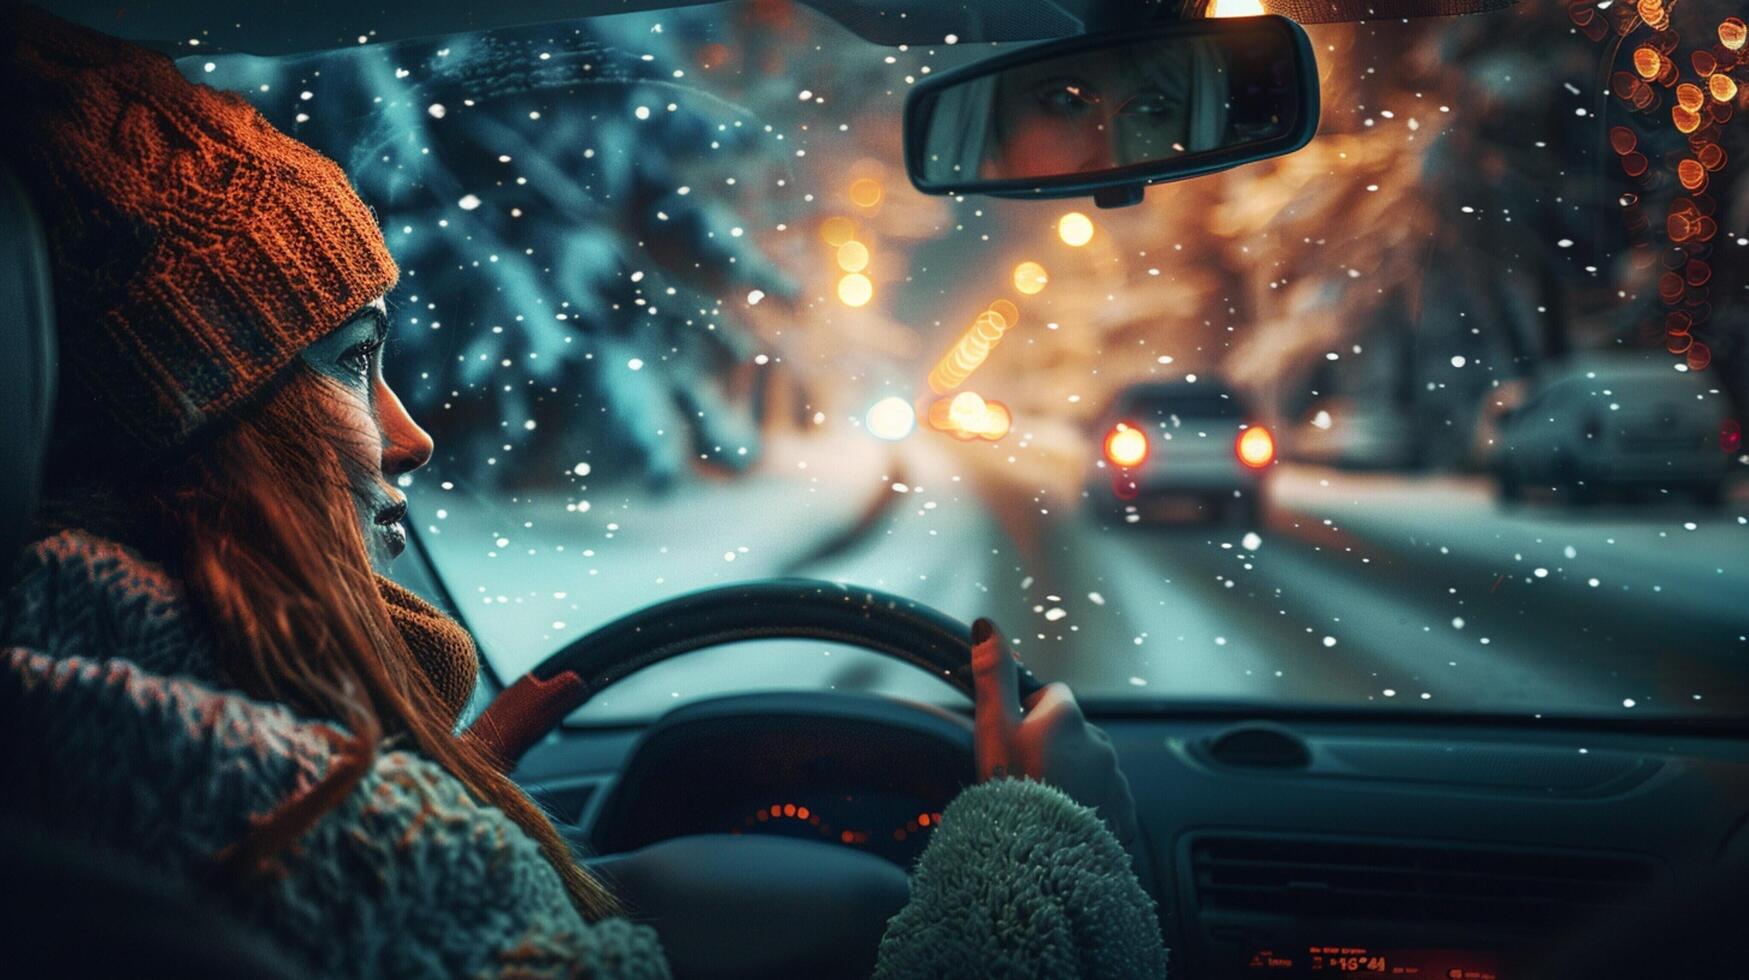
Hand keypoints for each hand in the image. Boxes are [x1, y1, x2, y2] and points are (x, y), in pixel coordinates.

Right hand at [970, 617, 1139, 848]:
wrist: (1039, 855)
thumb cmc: (1012, 788)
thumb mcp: (993, 727)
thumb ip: (992, 675)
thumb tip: (986, 625)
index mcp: (1067, 716)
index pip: (1053, 695)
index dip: (1030, 713)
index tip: (1016, 738)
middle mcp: (1099, 741)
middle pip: (1073, 731)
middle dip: (1054, 746)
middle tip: (1024, 775)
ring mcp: (1113, 778)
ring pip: (1090, 766)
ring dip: (1072, 777)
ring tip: (1043, 802)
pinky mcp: (1122, 813)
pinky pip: (1106, 800)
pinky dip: (1089, 807)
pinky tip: (1065, 822)